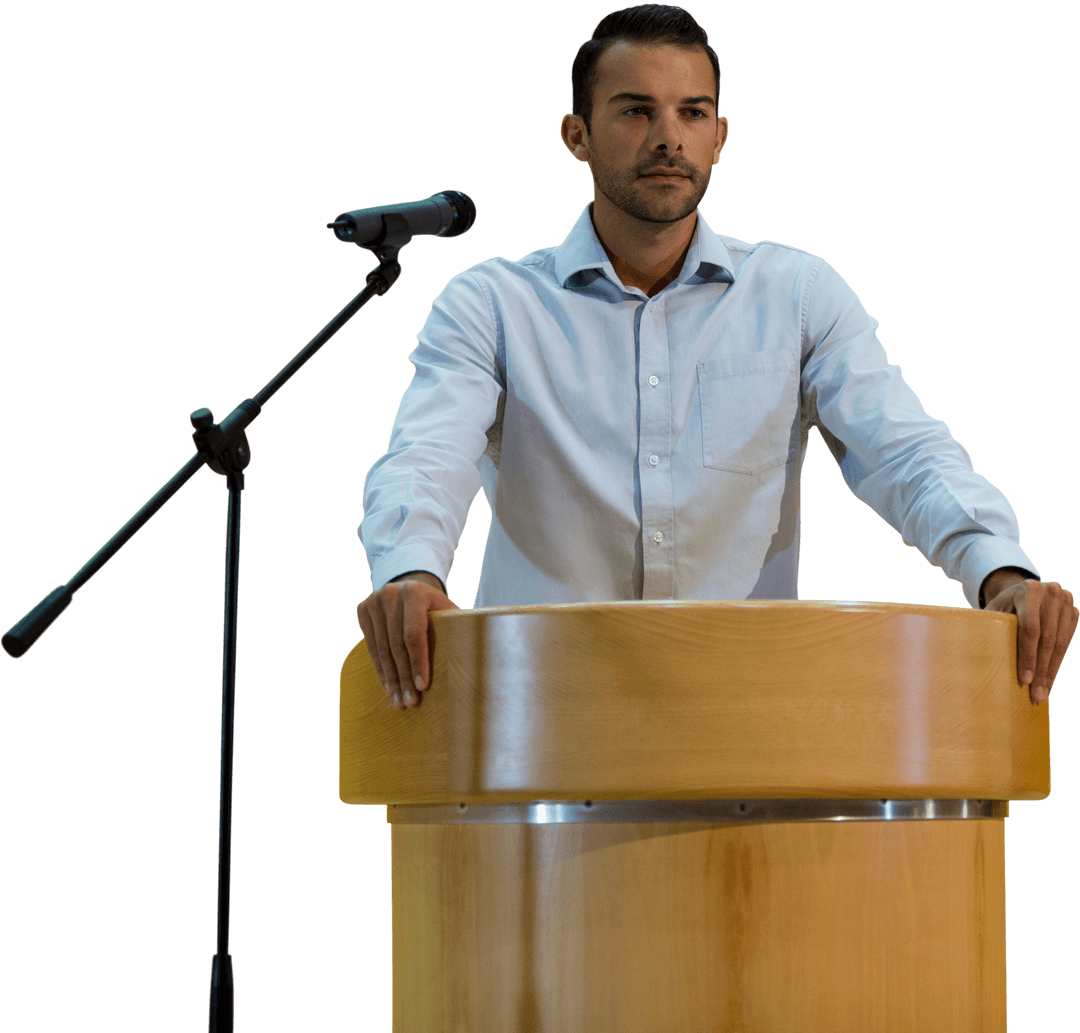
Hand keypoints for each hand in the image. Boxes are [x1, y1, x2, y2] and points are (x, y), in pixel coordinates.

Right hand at [356, 572, 459, 709]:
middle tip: (411, 703)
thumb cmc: (437, 609)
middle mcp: (391, 593)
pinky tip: (389, 688)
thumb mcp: (449, 614)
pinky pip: (371, 648)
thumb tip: (473, 668)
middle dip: (404, 677)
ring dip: (391, 680)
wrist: (411, 589)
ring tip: (399, 702)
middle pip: (396, 645)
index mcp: (416, 592)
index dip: (418, 662)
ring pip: (381, 650)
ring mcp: (373, 601)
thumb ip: (458, 632)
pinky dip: (381, 671)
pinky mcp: (362, 611)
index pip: (414, 633)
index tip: (423, 687)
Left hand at [984, 574, 1077, 703]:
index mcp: (1029, 590)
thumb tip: (976, 660)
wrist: (1022, 592)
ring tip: (1042, 693)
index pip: (1030, 629)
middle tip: (1035, 695)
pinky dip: (1057, 662)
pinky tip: (1049, 679)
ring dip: (1050, 671)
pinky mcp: (1074, 613)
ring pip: (1059, 645)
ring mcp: (1066, 603)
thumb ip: (989, 627)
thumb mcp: (993, 612)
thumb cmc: (1001, 606)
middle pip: (1047, 640)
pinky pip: (1066, 643)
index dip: (1027, 656)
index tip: (1024, 680)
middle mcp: (1052, 593)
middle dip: (1040, 670)